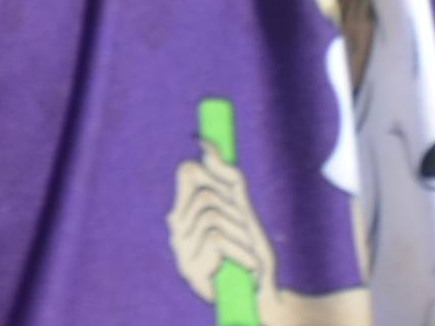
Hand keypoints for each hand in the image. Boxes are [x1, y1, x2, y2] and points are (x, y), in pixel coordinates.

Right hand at [164, 134, 278, 306]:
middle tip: (245, 233)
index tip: (228, 179)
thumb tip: (204, 144)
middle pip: (206, 193)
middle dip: (235, 212)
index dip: (208, 169)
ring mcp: (180, 249)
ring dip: (240, 234)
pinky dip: (239, 250)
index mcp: (186, 209)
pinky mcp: (189, 269)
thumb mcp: (240, 208)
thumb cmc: (249, 249)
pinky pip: (215, 237)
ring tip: (247, 253)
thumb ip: (225, 175)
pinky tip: (247, 265)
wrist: (258, 291)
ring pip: (211, 214)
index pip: (188, 171)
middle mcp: (177, 227)